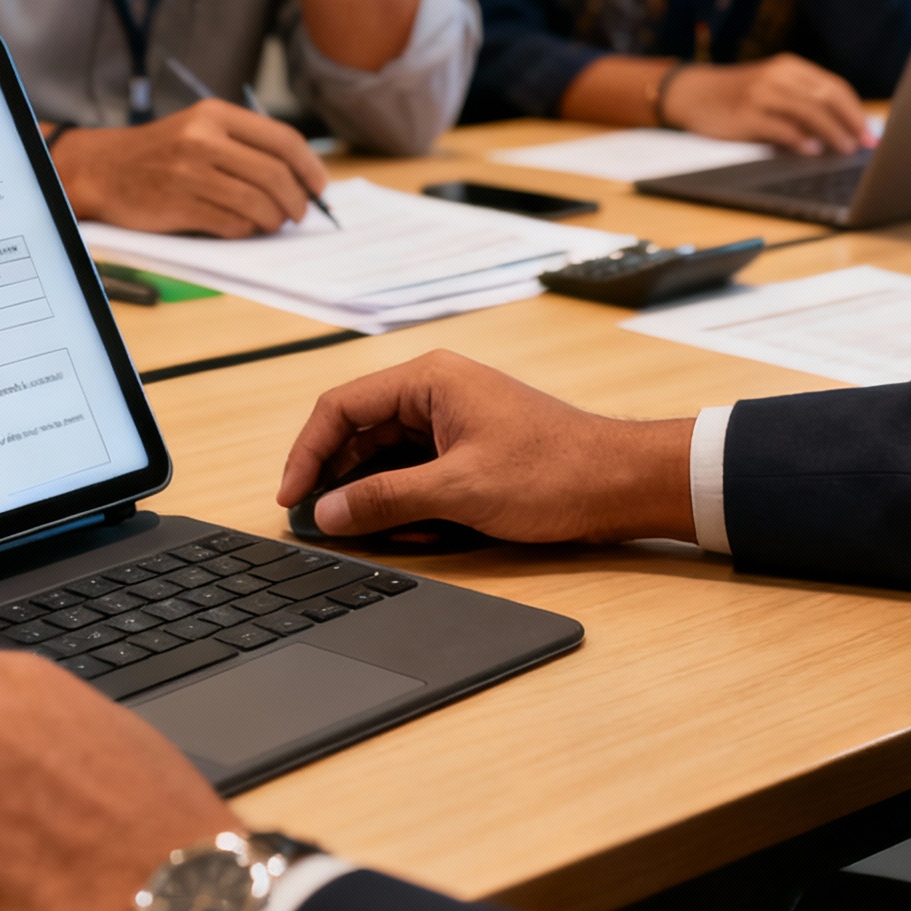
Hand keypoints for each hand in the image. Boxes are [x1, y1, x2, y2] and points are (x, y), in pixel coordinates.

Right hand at [52, 100, 329, 235]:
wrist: (103, 169)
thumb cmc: (161, 152)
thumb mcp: (200, 129)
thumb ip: (244, 145)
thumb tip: (300, 177)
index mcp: (215, 114)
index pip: (283, 139)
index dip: (310, 167)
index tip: (320, 186)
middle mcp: (204, 139)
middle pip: (275, 175)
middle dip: (297, 200)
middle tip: (299, 213)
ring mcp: (190, 173)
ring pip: (257, 203)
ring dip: (274, 219)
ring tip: (273, 222)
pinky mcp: (179, 205)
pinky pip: (232, 224)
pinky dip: (246, 231)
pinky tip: (243, 227)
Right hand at [278, 349, 696, 543]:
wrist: (620, 483)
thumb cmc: (553, 472)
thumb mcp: (459, 491)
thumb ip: (387, 499)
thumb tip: (329, 512)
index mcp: (429, 379)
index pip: (341, 407)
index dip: (307, 453)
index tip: (291, 498)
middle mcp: (436, 390)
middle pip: (360, 432)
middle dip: (340, 481)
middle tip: (322, 524)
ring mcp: (452, 417)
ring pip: (386, 456)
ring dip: (375, 496)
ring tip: (373, 531)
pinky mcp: (466, 445)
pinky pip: (415, 469)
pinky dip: (405, 500)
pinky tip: (410, 528)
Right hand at [663, 54, 867, 155]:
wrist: (693, 93)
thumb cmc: (738, 94)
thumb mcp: (772, 86)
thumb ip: (803, 99)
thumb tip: (845, 126)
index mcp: (789, 67)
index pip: (835, 87)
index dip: (855, 111)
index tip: (870, 132)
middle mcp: (778, 76)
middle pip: (827, 98)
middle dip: (851, 123)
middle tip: (864, 145)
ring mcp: (761, 93)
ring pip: (809, 112)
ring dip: (832, 133)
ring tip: (844, 149)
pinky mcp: (746, 114)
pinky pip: (781, 127)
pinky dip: (801, 140)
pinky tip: (812, 150)